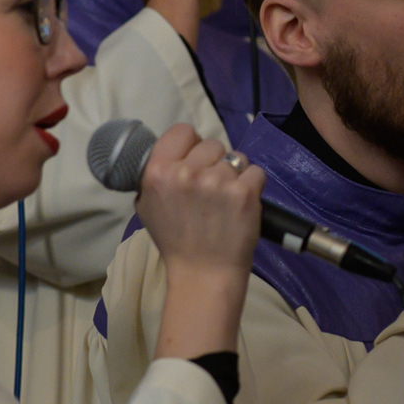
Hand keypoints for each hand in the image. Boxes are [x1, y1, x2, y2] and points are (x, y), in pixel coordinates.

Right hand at [137, 124, 265, 359]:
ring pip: (236, 157)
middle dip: (215, 163)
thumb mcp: (148, 206)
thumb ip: (156, 175)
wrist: (203, 273)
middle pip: (212, 144)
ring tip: (227, 199)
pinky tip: (243, 203)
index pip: (181, 131)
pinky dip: (253, 186)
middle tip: (212, 189)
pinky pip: (256, 172)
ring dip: (235, 175)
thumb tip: (171, 153)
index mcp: (157, 172)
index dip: (191, 144)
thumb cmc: (175, 241)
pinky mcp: (244, 192)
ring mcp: (217, 181)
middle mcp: (186, 172)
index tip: (195, 160)